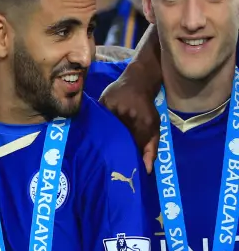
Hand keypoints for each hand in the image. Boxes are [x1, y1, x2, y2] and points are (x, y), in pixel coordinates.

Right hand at [99, 25, 161, 173]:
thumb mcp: (154, 125)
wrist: (138, 80)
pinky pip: (98, 120)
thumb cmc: (147, 106)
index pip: (134, 144)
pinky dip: (97, 127)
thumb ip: (151, 148)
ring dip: (104, 138)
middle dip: (115, 148)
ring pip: (106, 129)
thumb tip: (146, 170)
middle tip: (110, 159)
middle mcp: (128, 113)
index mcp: (143, 120)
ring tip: (100, 149)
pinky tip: (95, 134)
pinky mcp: (102, 102)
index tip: (125, 166)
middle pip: (118, 138)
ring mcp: (113, 106)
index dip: (130, 155)